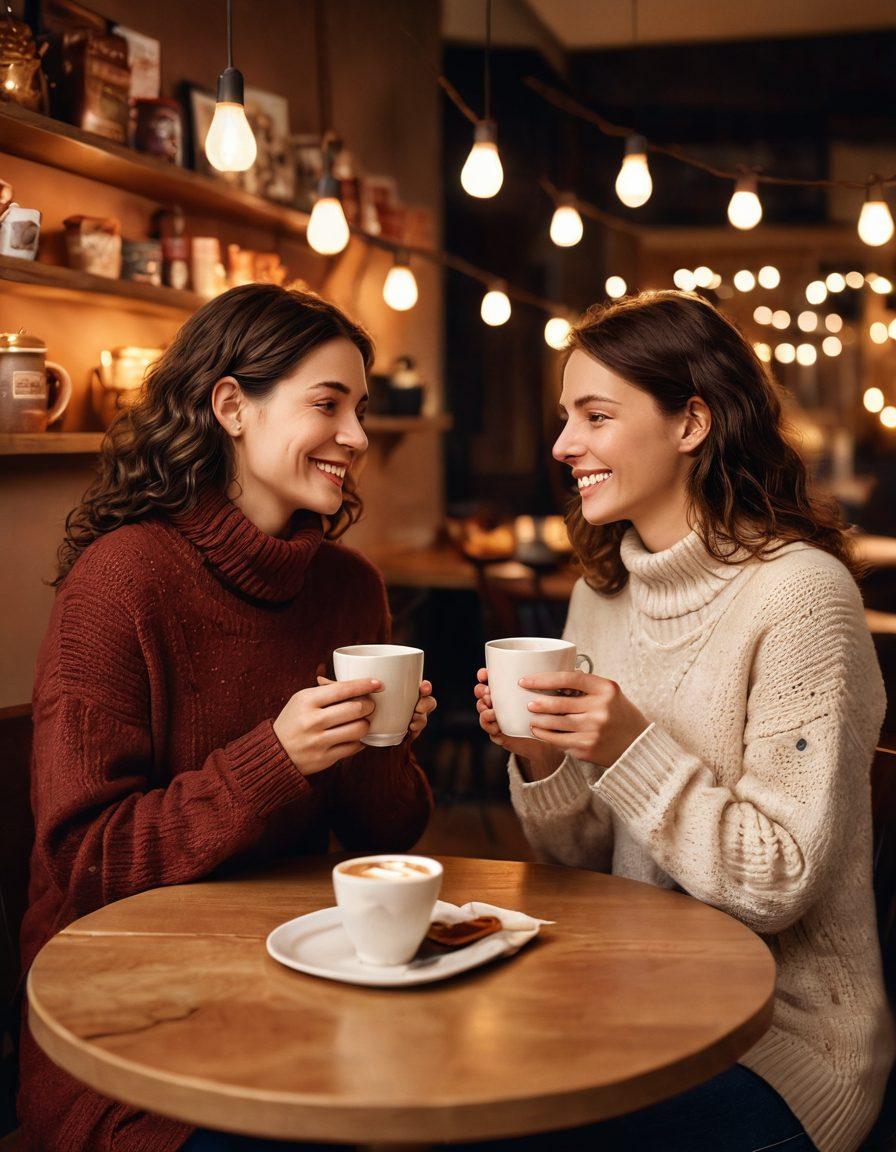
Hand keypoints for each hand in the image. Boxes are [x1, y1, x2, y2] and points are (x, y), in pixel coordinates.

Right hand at [273, 677, 381, 774]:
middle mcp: (313, 720)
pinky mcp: (324, 758)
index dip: (363, 685)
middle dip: (369, 705)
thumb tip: (355, 683)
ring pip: (358, 729)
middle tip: (369, 705)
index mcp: (306, 701)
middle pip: (356, 708)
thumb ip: (326, 690)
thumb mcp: (301, 699)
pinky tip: (355, 737)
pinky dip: (359, 741)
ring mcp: (319, 741)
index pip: (342, 689)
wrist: (275, 752)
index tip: (378, 683)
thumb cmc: (293, 721)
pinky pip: (353, 747)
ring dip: (366, 724)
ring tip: (361, 722)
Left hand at [316, 675, 436, 744]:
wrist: (356, 733)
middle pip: (425, 699)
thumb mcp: (348, 698)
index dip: (424, 685)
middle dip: (426, 700)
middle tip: (418, 702)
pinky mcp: (406, 732)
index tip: (422, 684)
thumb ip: (341, 690)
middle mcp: (407, 703)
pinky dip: (416, 729)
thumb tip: (320, 679)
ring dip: (422, 715)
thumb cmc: (354, 709)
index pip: (417, 686)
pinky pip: (416, 731)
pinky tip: (410, 728)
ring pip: (423, 715)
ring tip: (413, 717)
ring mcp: (408, 718)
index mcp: (399, 690)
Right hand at [473, 668, 562, 778]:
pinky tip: (495, 722)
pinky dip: (489, 724)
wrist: (553, 741)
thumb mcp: (554, 698)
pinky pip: (489, 729)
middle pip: (484, 693)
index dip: (485, 675)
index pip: (493, 678)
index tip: (484, 673)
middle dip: (481, 690)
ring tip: (491, 708)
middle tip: (488, 691)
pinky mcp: (502, 734)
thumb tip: (577, 671)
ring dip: (483, 707)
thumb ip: (559, 685)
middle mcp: (502, 702)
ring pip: (484, 710)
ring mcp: (500, 718)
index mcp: (511, 690)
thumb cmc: (554, 715)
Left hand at [518, 670, 648, 766]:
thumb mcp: (609, 693)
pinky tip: (539, 731)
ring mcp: (594, 730)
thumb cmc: (618, 713)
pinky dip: (545, 736)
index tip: (525, 681)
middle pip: (558, 703)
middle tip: (528, 703)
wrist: (638, 745)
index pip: (568, 679)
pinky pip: (559, 741)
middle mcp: (601, 709)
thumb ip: (585, 685)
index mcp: (606, 689)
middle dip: (537, 703)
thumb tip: (552, 676)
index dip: (543, 679)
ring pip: (555, 724)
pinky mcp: (587, 748)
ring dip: (538, 721)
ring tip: (531, 718)